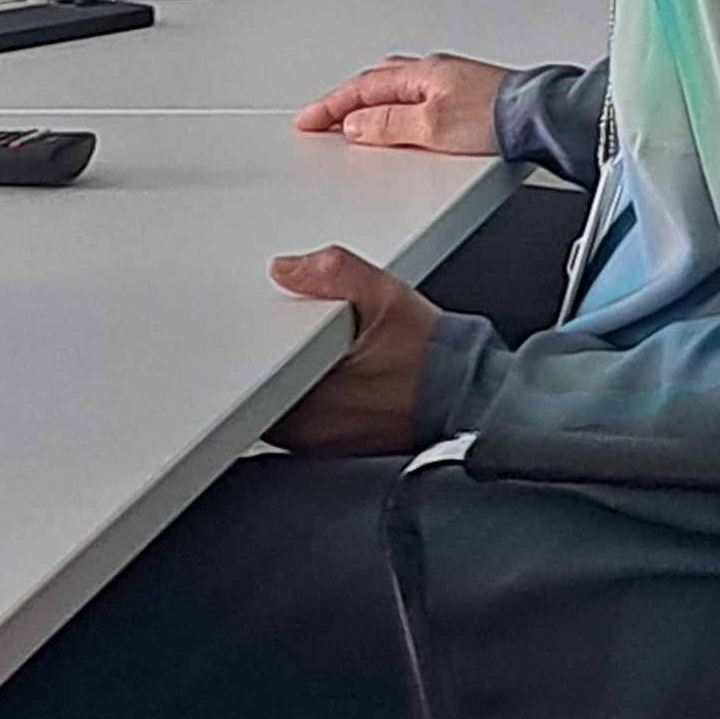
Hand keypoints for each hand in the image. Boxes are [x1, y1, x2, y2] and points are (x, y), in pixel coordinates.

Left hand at [268, 246, 440, 453]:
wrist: (464, 394)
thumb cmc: (430, 355)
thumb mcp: (384, 293)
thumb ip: (332, 271)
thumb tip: (287, 269)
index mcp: (311, 390)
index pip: (255, 367)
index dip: (261, 338)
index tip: (276, 322)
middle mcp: (308, 426)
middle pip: (260, 386)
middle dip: (275, 358)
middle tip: (303, 335)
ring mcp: (317, 443)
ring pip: (278, 405)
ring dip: (289, 380)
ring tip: (322, 354)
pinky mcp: (331, 449)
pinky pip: (299, 421)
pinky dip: (307, 397)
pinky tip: (334, 376)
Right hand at [296, 52, 507, 152]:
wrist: (541, 121)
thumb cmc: (496, 118)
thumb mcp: (431, 127)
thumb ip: (389, 125)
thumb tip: (355, 124)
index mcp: (422, 74)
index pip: (362, 87)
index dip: (330, 105)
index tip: (307, 120)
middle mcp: (435, 74)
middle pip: (377, 83)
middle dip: (346, 101)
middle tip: (322, 119)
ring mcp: (451, 85)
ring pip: (396, 91)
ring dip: (370, 105)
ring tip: (352, 124)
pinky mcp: (466, 102)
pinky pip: (416, 102)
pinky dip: (395, 111)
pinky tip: (399, 126)